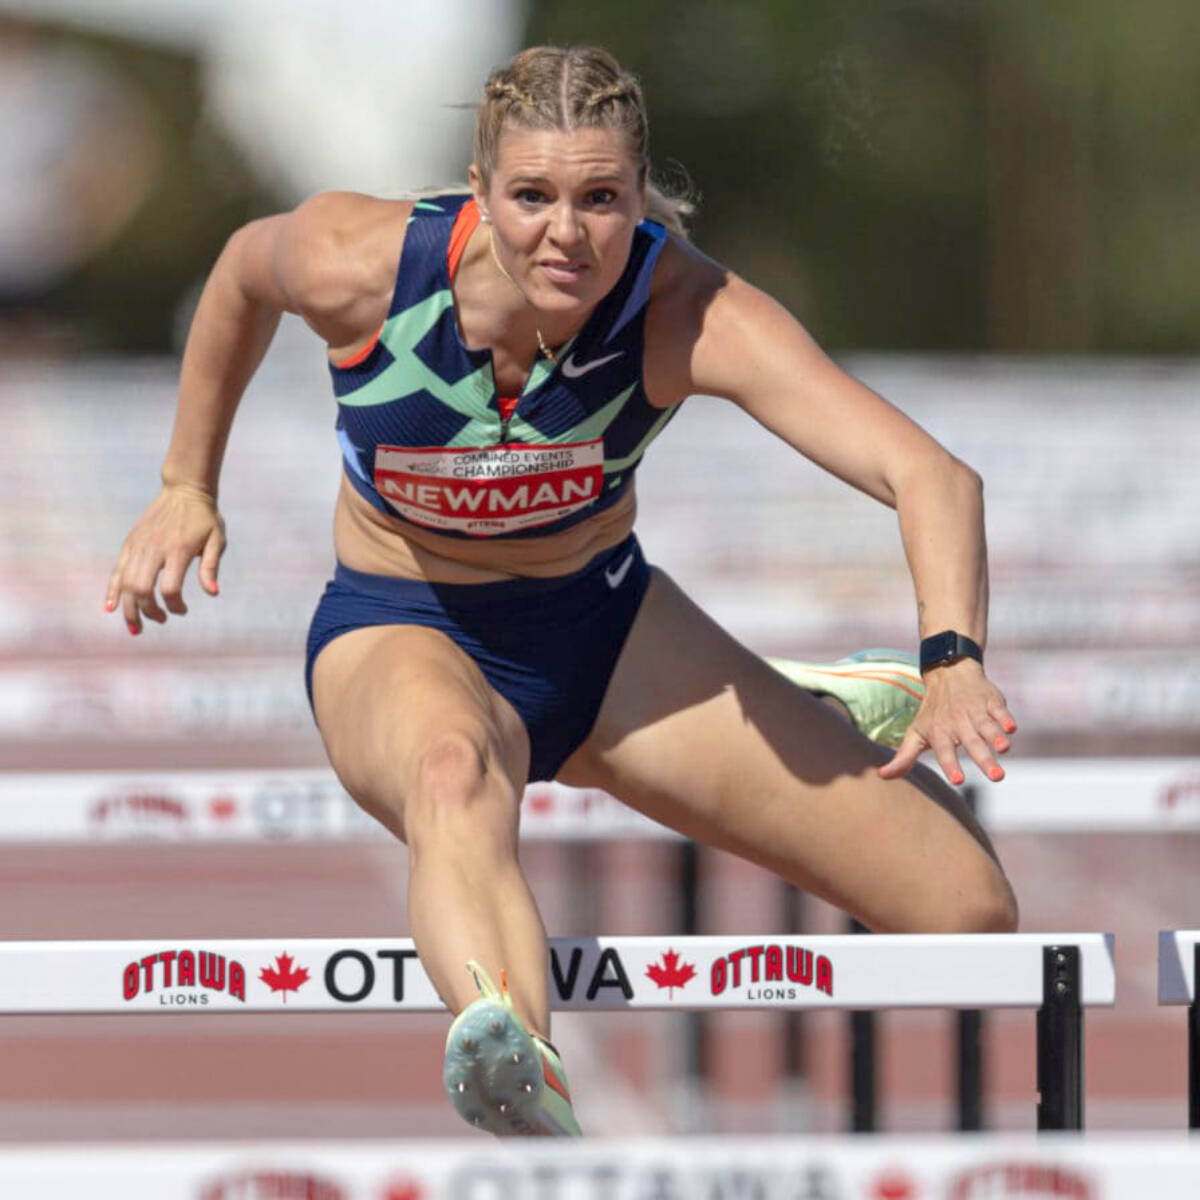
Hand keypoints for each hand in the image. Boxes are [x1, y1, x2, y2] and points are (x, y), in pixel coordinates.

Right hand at [104, 483, 225, 634]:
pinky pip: (117, 571)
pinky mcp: (130, 544)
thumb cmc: (204, 518)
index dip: (175, 606)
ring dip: (129, 609)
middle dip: (148, 612)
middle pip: (142, 590)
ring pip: (126, 584)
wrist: (183, 491)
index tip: (182, 610)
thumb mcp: (217, 540)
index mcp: (178, 550)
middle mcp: (155, 549)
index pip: (170, 589)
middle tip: (161, 620)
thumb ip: (211, 567)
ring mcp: (139, 546)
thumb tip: (213, 593)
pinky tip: (111, 608)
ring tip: (136, 627)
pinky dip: (112, 591)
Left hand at [876, 658, 1016, 785]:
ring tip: (1004, 749)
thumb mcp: (915, 733)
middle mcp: (958, 722)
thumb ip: (903, 757)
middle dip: (984, 759)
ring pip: (988, 727)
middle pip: (972, 743)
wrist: (948, 672)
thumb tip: (881, 776)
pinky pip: (1000, 710)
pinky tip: (1012, 728)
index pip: (944, 751)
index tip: (958, 780)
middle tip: (996, 777)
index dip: (950, 765)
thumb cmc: (932, 712)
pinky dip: (1006, 718)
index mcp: (940, 732)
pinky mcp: (992, 701)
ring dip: (996, 737)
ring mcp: (976, 711)